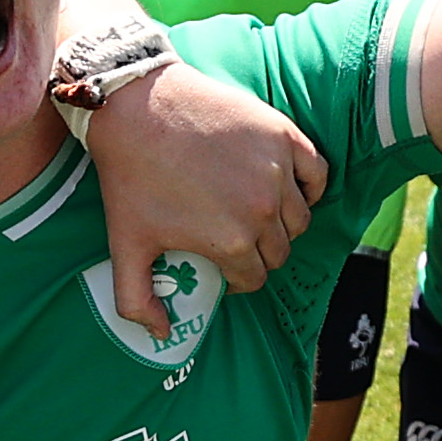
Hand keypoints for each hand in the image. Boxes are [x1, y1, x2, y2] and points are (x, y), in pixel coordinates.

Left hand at [83, 64, 322, 326]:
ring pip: (300, 218)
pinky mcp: (284, 135)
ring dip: (282, 223)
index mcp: (232, 243)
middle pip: (279, 251)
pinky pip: (317, 174)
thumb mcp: (124, 245)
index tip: (220, 263)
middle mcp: (262, 211)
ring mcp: (278, 171)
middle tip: (234, 238)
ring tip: (254, 214)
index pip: (254, 279)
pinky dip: (309, 186)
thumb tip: (161, 335)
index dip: (236, 278)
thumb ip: (135, 300)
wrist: (136, 105)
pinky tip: (286, 187)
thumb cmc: (129, 176)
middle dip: (258, 253)